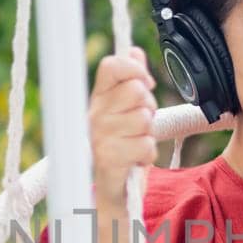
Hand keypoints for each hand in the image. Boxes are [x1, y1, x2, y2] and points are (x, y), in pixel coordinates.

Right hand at [89, 45, 157, 204]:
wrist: (114, 190)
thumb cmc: (122, 147)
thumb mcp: (128, 111)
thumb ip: (132, 80)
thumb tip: (134, 52)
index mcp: (98, 98)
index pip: (112, 65)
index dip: (135, 69)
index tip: (146, 83)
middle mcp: (94, 114)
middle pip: (136, 90)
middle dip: (149, 107)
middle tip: (141, 123)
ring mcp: (99, 137)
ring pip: (144, 119)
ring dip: (148, 135)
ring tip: (136, 143)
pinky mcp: (108, 159)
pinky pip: (145, 145)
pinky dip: (148, 154)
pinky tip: (136, 160)